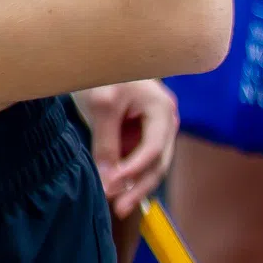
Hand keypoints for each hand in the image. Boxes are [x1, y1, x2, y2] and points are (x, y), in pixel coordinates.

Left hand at [74, 78, 179, 217]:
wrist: (96, 55)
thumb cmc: (102, 72)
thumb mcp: (100, 106)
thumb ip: (106, 143)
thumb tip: (109, 180)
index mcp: (162, 109)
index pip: (153, 148)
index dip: (134, 170)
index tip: (113, 185)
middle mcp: (165, 121)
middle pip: (158, 162)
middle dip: (138, 187)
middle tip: (118, 207)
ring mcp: (156, 128)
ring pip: (151, 165)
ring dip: (134, 185)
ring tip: (116, 205)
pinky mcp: (143, 134)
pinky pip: (140, 159)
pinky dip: (128, 174)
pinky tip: (115, 189)